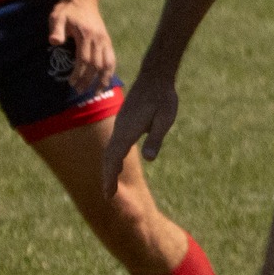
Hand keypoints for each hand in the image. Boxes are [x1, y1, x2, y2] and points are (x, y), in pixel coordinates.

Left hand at [47, 0, 116, 95]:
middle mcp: (99, 40)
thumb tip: (54, 42)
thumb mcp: (57, 16)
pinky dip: (110, 71)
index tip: (71, 83)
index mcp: (86, 35)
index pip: (84, 59)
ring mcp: (105, 41)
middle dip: (89, 80)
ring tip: (97, 91)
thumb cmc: (67, 10)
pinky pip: (112, 59)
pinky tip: (106, 80)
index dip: (79, 73)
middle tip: (79, 91)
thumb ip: (56, 29)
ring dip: (104, 79)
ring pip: (108, 64)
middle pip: (96, 65)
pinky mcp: (107, 41)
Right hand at [103, 75, 179, 195]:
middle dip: (108, 177)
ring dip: (110, 168)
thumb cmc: (163, 98)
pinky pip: (115, 143)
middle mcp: (120, 129)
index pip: (114, 158)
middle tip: (108, 196)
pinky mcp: (124, 122)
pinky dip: (113, 157)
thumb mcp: (165, 119)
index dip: (110, 177)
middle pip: (109, 157)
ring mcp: (121, 125)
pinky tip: (116, 163)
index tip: (109, 194)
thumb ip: (155, 138)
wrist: (155, 78)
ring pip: (111, 150)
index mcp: (127, 131)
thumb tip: (149, 159)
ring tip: (111, 185)